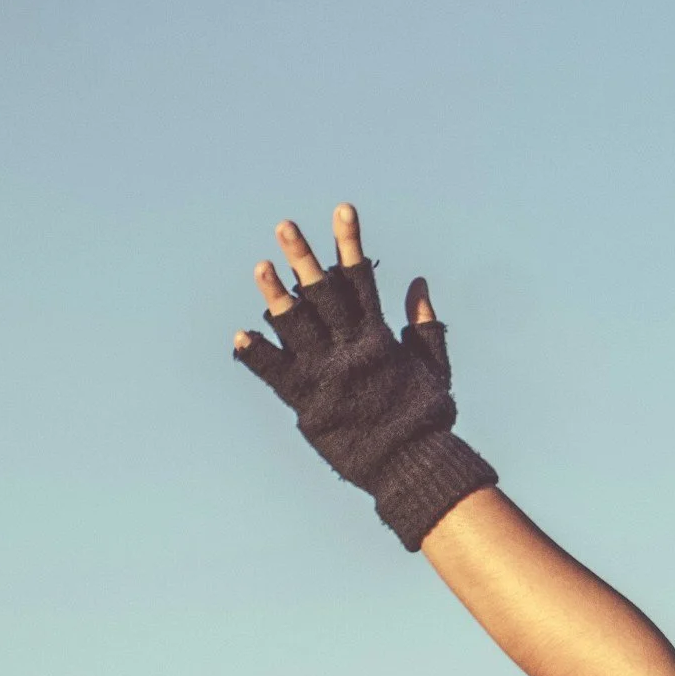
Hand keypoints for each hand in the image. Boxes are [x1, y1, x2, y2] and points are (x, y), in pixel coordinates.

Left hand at [232, 205, 495, 549]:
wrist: (412, 466)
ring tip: (260, 266)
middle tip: (284, 226)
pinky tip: (240, 336)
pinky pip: (277, 375)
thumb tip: (417, 282)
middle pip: (324, 293)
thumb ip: (424, 325)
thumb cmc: (426, 419)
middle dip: (305, 257)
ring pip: (296, 326)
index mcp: (378, 338)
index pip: (362, 279)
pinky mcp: (308, 401)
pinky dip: (258, 356)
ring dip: (276, 295)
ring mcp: (326, 374)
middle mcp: (350, 349)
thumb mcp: (434, 367)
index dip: (350, 242)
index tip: (342, 209)